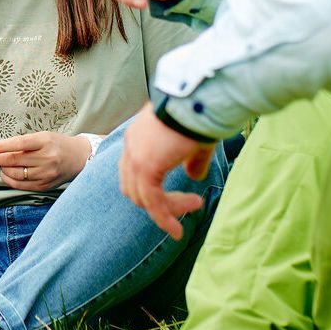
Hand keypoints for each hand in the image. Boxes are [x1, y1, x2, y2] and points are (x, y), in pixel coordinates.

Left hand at [0, 131, 92, 190]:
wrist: (78, 158)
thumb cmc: (58, 144)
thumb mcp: (43, 137)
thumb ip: (23, 143)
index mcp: (46, 142)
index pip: (18, 143)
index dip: (1, 146)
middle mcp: (47, 158)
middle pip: (15, 160)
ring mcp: (46, 174)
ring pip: (16, 174)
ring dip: (3, 170)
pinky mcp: (45, 186)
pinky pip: (21, 185)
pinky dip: (10, 180)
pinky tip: (6, 174)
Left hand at [119, 105, 214, 238]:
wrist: (197, 100)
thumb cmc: (199, 114)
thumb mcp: (194, 142)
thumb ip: (192, 161)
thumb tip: (195, 178)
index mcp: (138, 137)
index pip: (134, 171)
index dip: (150, 188)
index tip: (174, 195)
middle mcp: (131, 147)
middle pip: (134, 187)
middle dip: (157, 202)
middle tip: (186, 204)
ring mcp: (135, 158)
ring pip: (144, 198)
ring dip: (167, 210)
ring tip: (194, 207)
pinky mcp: (146, 167)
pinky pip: (153, 202)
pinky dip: (165, 218)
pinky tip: (178, 229)